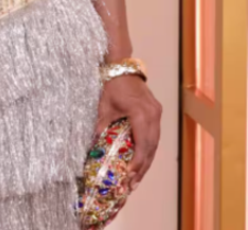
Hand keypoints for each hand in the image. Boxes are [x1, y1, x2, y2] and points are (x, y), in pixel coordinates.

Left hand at [95, 74, 161, 191]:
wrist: (121, 66)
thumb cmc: (112, 84)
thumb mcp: (104, 106)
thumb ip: (101, 126)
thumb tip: (92, 146)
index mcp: (141, 113)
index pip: (143, 144)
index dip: (138, 162)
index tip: (130, 176)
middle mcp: (153, 114)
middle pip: (151, 147)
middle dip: (143, 167)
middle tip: (133, 184)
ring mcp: (156, 112)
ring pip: (155, 142)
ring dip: (147, 160)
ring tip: (137, 177)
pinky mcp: (155, 111)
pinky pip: (154, 135)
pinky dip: (148, 148)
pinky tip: (141, 159)